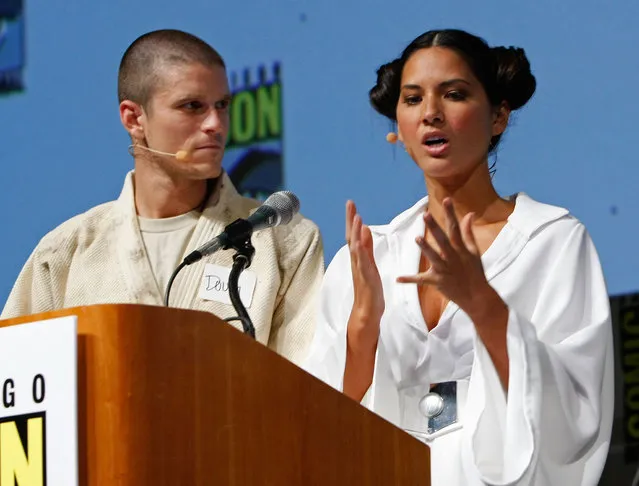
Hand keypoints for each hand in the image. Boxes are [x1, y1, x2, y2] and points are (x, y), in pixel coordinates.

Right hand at [346, 200, 384, 338]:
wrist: (366, 313)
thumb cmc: (369, 291)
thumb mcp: (370, 265)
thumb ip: (367, 248)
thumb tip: (365, 230)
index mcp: (359, 259)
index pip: (354, 236)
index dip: (352, 220)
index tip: (351, 205)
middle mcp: (356, 262)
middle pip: (351, 237)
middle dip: (350, 220)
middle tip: (350, 203)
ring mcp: (360, 270)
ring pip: (355, 248)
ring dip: (355, 233)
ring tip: (357, 217)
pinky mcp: (366, 279)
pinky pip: (362, 264)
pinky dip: (361, 252)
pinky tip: (359, 243)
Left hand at [396, 198, 493, 320]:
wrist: (477, 297)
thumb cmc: (475, 272)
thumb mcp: (474, 251)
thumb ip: (468, 232)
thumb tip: (469, 213)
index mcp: (461, 249)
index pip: (455, 228)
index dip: (450, 213)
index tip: (447, 199)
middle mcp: (453, 258)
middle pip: (443, 240)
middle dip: (435, 227)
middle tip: (426, 215)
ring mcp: (445, 270)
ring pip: (434, 257)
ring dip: (426, 248)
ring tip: (417, 238)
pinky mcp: (438, 282)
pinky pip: (421, 280)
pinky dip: (410, 280)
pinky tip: (398, 279)